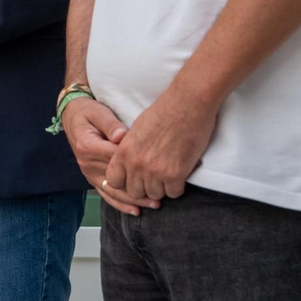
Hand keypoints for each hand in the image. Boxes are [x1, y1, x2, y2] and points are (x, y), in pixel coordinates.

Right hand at [61, 97, 155, 215]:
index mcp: (88, 146)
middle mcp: (86, 163)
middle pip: (117, 179)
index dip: (136, 164)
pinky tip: (135, 210)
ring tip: (153, 204)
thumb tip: (122, 136)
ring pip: (112, 191)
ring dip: (133, 200)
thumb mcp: (98, 113)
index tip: (157, 167)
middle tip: (161, 193)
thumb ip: (111, 125)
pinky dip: (120, 203)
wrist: (72, 116)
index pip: (116, 158)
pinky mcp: (91, 177)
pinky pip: (105, 193)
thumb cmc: (88, 113)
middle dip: (140, 187)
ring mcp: (88, 172)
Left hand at [104, 87, 217, 202]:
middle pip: (134, 192)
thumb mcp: (136, 130)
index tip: (133, 178)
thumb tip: (128, 164)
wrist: (186, 104)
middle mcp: (136, 164)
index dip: (124, 182)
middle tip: (154, 178)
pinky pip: (174, 193)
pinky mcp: (176, 174)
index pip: (113, 181)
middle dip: (143, 187)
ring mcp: (155, 171)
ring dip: (161, 188)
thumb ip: (129, 150)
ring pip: (154, 195)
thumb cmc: (163, 112)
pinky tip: (180, 173)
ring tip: (168, 174)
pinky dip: (177, 186)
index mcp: (124, 152)